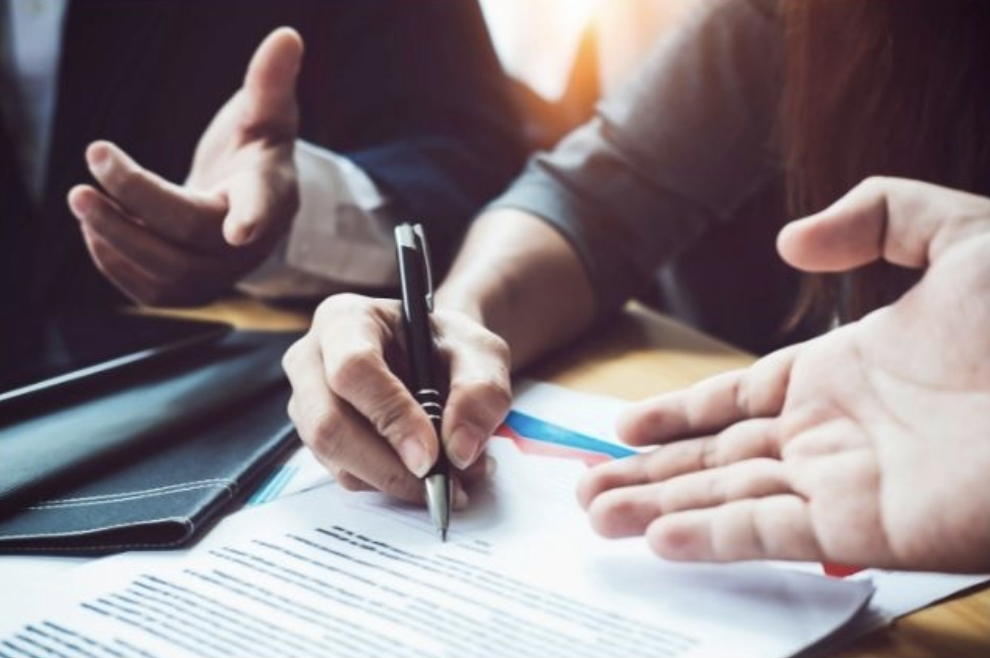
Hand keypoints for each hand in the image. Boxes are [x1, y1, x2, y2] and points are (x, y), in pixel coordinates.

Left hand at [67, 28, 302, 305]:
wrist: (247, 207)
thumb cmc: (255, 153)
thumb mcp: (266, 114)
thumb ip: (270, 81)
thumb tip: (286, 35)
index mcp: (270, 194)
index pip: (264, 207)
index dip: (253, 218)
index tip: (240, 231)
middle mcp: (249, 243)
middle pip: (194, 233)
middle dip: (139, 203)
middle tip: (90, 171)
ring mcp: (221, 273)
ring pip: (170, 272)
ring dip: (118, 236)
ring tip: (82, 198)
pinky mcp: (192, 291)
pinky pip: (154, 293)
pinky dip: (117, 262)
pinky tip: (95, 228)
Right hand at [282, 294, 511, 504]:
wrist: (435, 358)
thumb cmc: (449, 346)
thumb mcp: (481, 353)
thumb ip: (481, 390)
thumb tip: (459, 448)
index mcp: (346, 319)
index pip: (353, 369)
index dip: (391, 416)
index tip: (430, 454)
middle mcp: (312, 358)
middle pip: (328, 423)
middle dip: (388, 464)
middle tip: (440, 482)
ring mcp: (306, 401)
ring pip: (335, 457)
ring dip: (394, 479)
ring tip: (448, 476)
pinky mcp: (317, 438)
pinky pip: (345, 474)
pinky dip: (389, 484)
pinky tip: (424, 473)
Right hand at [578, 177, 989, 571]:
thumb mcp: (960, 233)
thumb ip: (874, 215)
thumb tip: (789, 246)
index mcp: (842, 371)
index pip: (738, 401)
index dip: (679, 414)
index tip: (623, 426)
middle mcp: (831, 432)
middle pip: (718, 458)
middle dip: (649, 474)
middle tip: (585, 488)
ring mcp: (844, 481)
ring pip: (729, 497)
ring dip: (660, 508)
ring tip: (596, 516)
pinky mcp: (866, 526)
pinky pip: (773, 532)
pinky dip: (713, 538)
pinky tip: (659, 539)